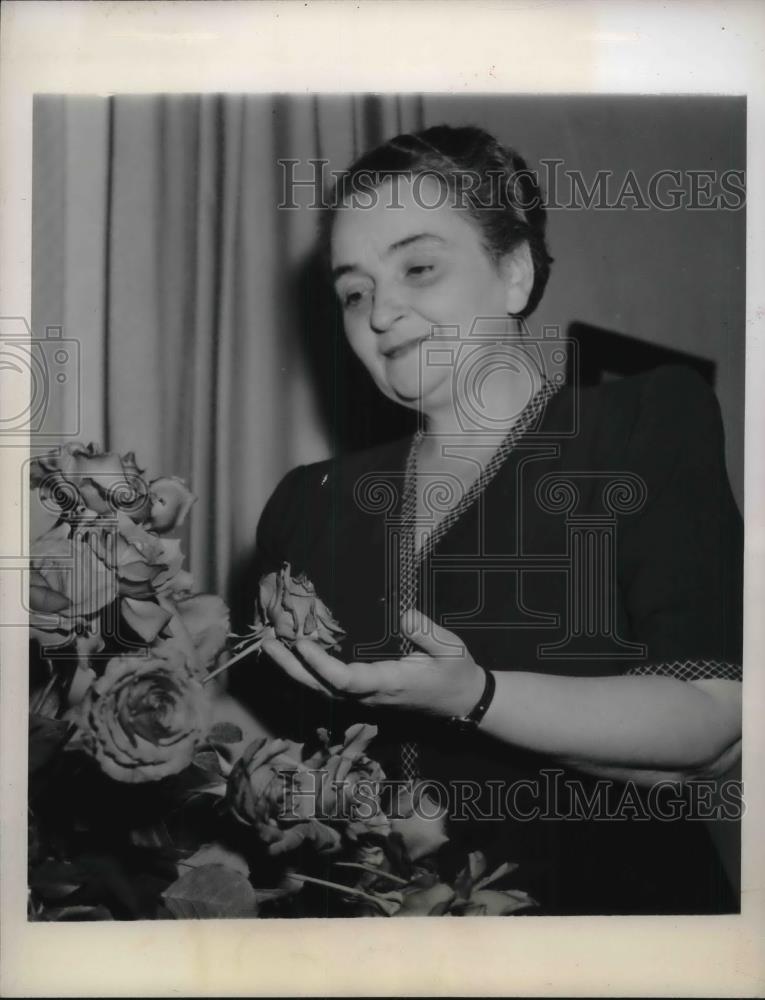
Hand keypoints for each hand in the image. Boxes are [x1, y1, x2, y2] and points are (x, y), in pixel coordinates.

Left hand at [262, 609, 485, 718]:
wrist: (462, 702)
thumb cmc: (455, 672)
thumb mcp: (450, 648)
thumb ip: (426, 632)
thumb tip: (403, 613)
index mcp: (390, 683)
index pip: (348, 680)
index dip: (321, 665)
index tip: (301, 643)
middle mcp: (371, 696)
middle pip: (321, 688)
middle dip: (291, 667)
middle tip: (267, 641)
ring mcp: (365, 699)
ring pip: (320, 690)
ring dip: (293, 669)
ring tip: (270, 644)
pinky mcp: (363, 696)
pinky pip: (328, 687)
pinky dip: (306, 672)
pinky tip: (292, 654)